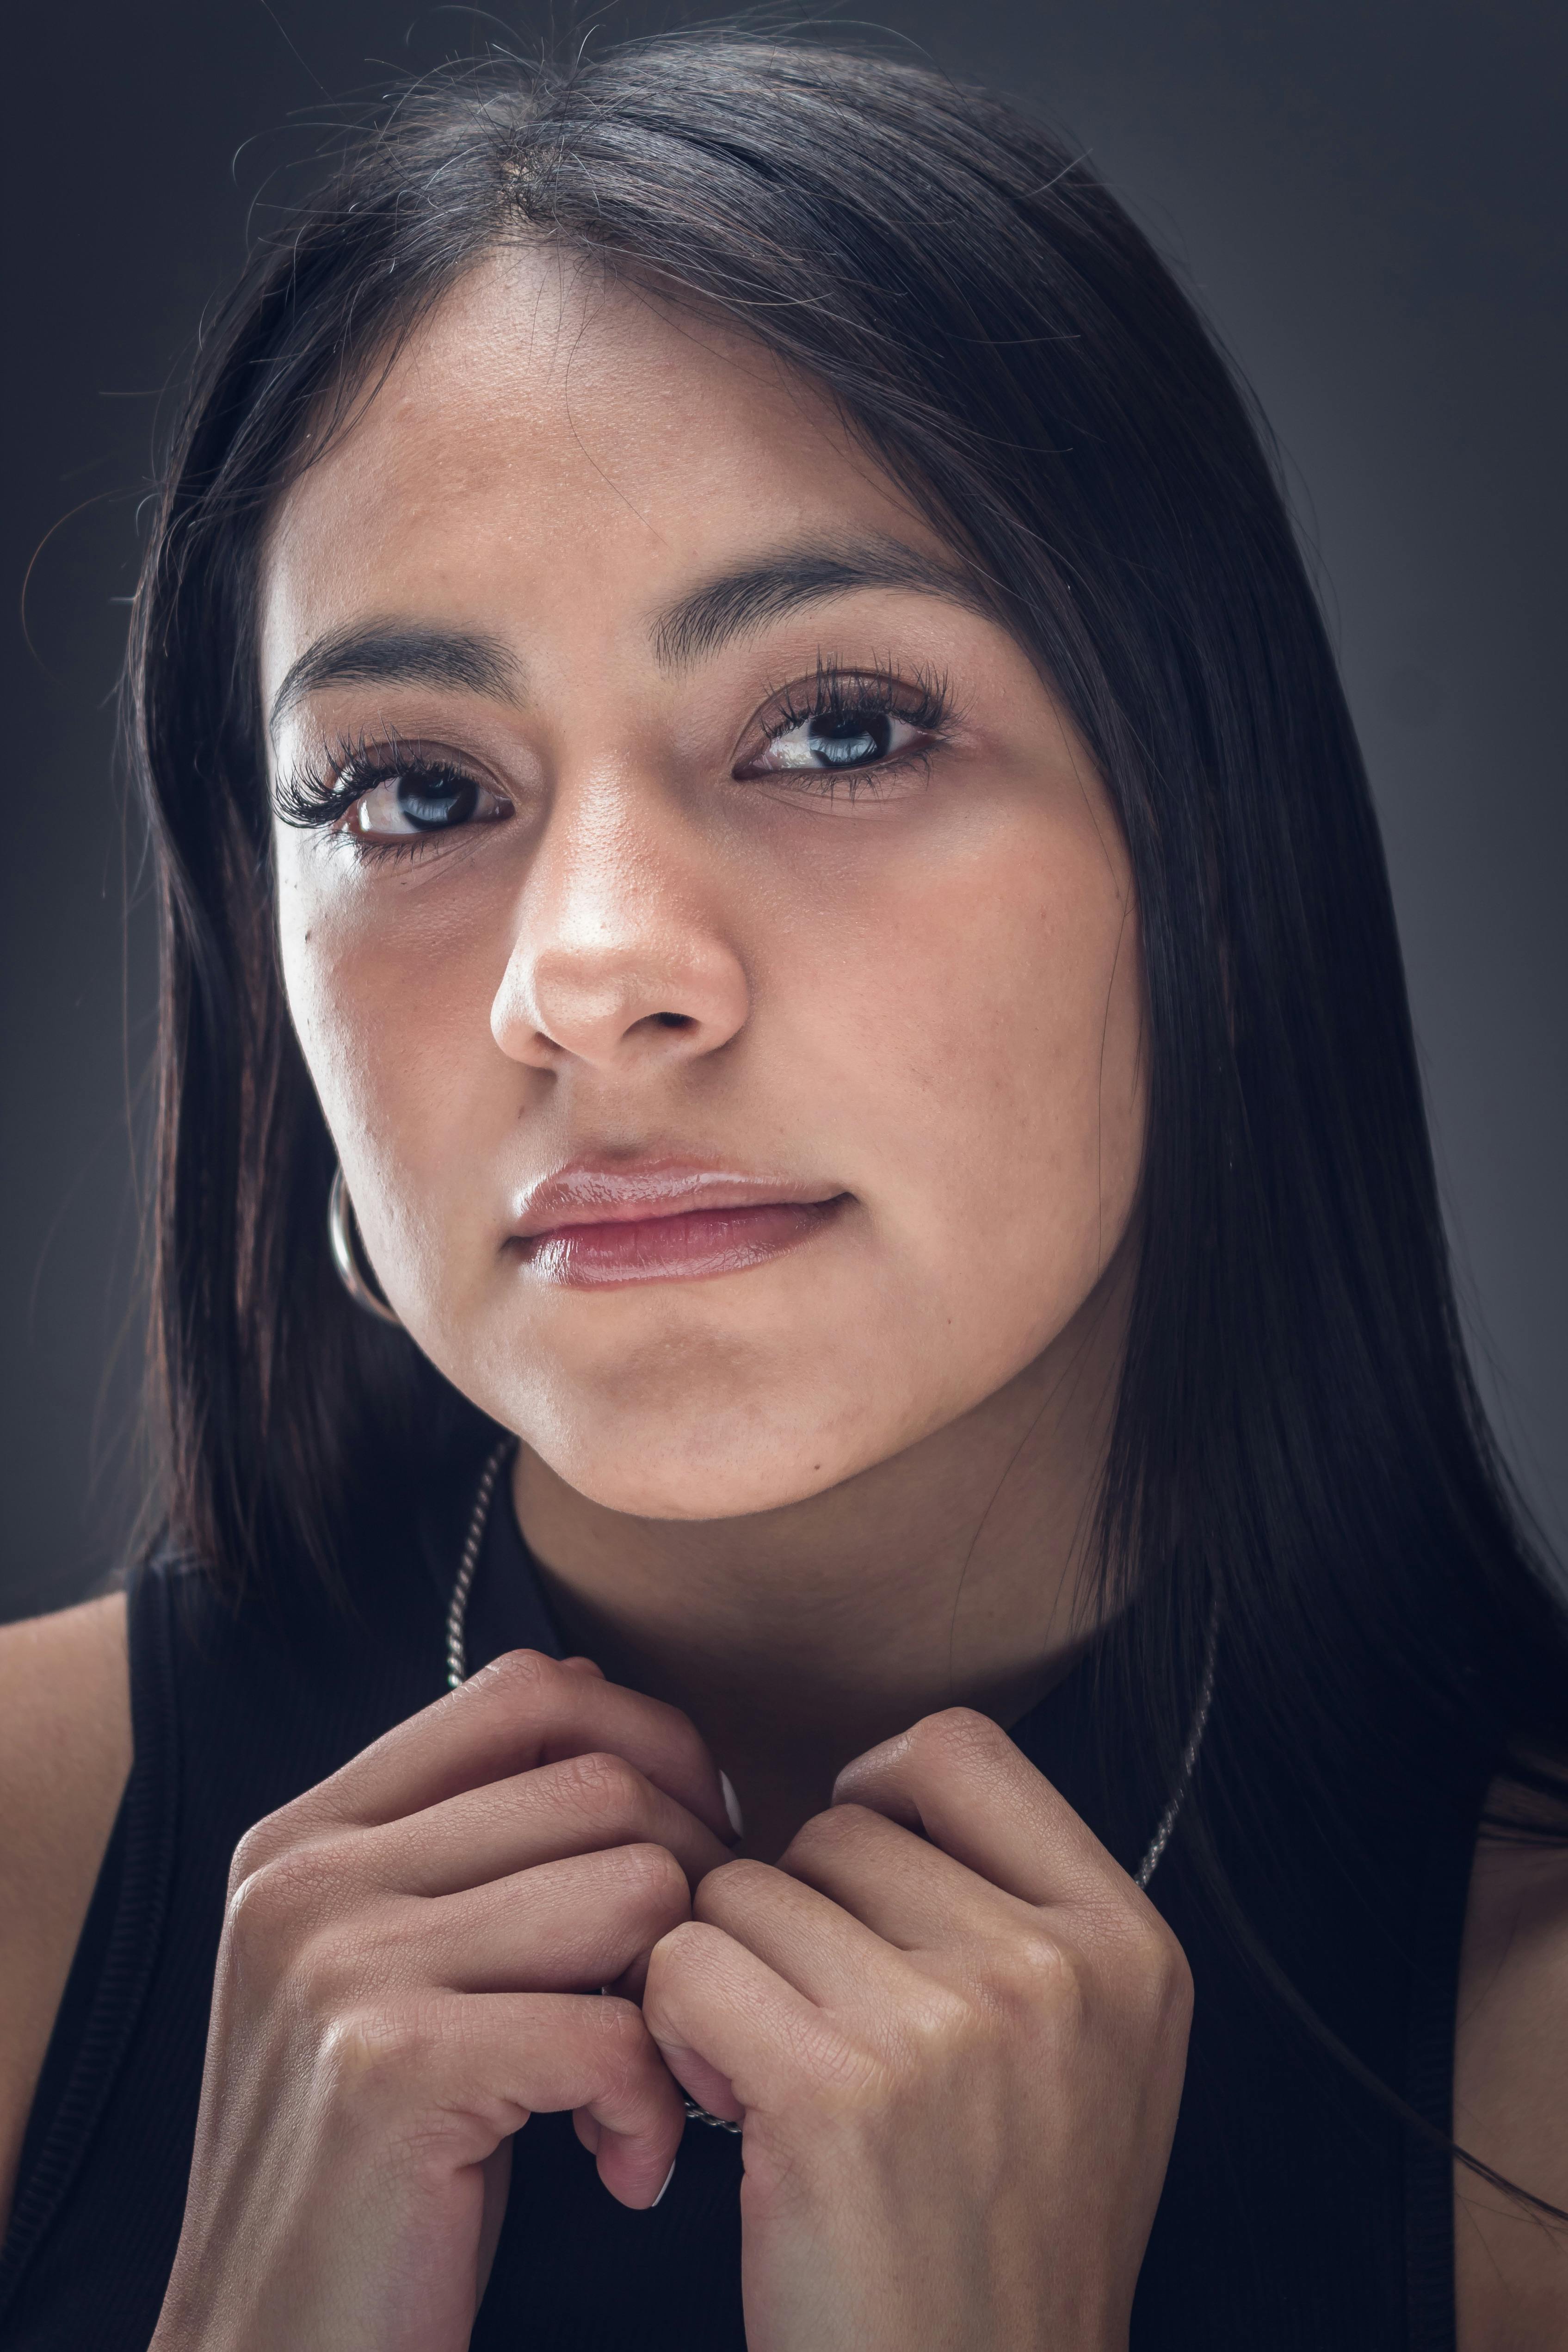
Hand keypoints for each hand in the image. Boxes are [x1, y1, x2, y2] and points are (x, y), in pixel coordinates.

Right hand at [150, 1650, 733, 2351]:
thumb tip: (643, 1757)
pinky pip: (614, 2029)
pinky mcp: (391, 2069)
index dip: (647, 1743)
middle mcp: (308, 1877)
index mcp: (308, 1835)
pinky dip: (655, 2107)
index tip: (696, 1844)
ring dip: (682, 1999)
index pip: (524, 1690)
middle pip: (600, 1785)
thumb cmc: (382, 2175)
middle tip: (692, 1997)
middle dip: (694, 1884)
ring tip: (649, 2088)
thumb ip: (474, 1859)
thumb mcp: (394, 1980)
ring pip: (633, 1888)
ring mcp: (339, 1965)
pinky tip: (627, 2168)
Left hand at [642, 1707, 1191, 2351]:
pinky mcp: (836, 2092)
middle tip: (809, 2028)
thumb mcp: (1092, 2059)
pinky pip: (687, 1963)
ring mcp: (949, 2025)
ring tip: (768, 2079)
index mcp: (1126, 1944)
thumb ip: (1020, 1913)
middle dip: (794, 1917)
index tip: (851, 1884)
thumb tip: (877, 1794)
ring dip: (728, 1974)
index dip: (876, 1794)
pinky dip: (675, 2027)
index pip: (960, 1747)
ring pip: (746, 1891)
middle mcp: (1053, 1968)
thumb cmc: (1002, 2244)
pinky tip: (723, 2108)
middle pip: (836, 1829)